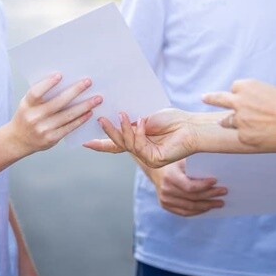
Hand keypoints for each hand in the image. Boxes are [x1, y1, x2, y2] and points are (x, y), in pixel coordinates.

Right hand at [10, 74, 101, 155]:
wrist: (18, 140)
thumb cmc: (27, 116)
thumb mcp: (27, 104)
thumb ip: (41, 94)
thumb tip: (65, 80)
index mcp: (26, 105)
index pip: (36, 92)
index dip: (47, 84)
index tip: (60, 75)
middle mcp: (34, 117)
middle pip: (57, 103)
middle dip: (75, 91)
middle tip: (88, 82)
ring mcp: (43, 129)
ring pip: (67, 115)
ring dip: (84, 106)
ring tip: (97, 98)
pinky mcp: (51, 139)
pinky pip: (69, 127)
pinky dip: (80, 119)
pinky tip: (90, 112)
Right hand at [83, 109, 198, 167]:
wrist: (191, 126)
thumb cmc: (173, 120)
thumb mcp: (146, 118)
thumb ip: (131, 123)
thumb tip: (115, 118)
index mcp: (139, 141)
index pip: (116, 144)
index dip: (101, 143)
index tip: (85, 141)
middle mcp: (142, 152)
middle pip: (119, 143)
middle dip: (109, 131)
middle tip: (100, 119)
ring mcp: (148, 158)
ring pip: (127, 145)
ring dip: (123, 129)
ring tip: (122, 115)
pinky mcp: (155, 160)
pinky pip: (139, 146)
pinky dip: (138, 133)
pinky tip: (142, 123)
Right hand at [147, 160, 225, 215]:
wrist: (155, 169)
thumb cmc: (173, 161)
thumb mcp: (182, 159)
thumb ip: (195, 165)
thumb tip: (216, 170)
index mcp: (170, 177)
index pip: (190, 187)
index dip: (204, 186)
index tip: (216, 181)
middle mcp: (166, 190)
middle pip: (192, 197)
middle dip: (210, 195)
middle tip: (224, 192)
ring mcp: (165, 200)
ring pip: (190, 207)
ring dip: (207, 206)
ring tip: (219, 203)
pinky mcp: (166, 205)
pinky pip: (185, 212)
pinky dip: (198, 211)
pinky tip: (208, 207)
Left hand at [203, 79, 275, 150]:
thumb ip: (261, 95)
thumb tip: (259, 101)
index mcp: (247, 86)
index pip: (235, 88)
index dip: (241, 94)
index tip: (243, 98)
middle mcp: (239, 101)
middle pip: (219, 99)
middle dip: (211, 98)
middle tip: (204, 98)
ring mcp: (239, 120)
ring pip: (227, 121)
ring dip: (227, 122)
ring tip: (224, 124)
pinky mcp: (243, 136)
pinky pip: (241, 136)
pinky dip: (248, 136)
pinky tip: (259, 137)